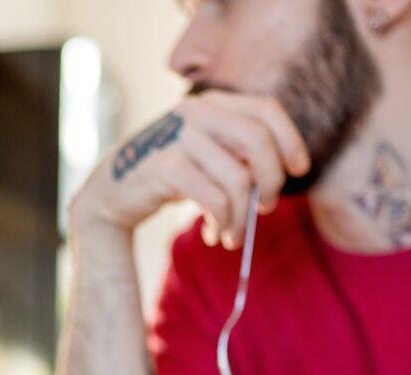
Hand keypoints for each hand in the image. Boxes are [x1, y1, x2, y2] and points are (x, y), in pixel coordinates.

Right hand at [69, 92, 310, 244]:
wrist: (111, 194)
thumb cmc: (167, 177)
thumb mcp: (206, 155)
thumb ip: (238, 153)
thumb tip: (279, 172)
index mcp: (211, 102)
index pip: (266, 110)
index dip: (290, 140)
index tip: (299, 170)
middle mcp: (196, 111)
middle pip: (259, 142)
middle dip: (271, 181)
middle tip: (266, 208)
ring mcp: (179, 136)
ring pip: (239, 178)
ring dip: (242, 216)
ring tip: (232, 235)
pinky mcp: (166, 166)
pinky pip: (216, 199)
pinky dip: (223, 223)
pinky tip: (216, 234)